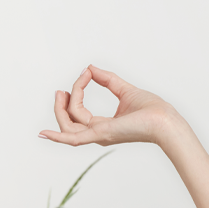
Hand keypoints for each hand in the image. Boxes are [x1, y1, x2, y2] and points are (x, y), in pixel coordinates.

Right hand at [39, 66, 179, 146]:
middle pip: (70, 120)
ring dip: (60, 110)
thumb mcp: (125, 90)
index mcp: (103, 125)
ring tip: (61, 93)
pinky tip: (43, 134)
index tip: (85, 74)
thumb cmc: (152, 111)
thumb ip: (107, 80)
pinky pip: (73, 139)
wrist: (165, 120)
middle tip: (62, 90)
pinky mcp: (102, 134)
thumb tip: (89, 68)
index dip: (77, 92)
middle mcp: (98, 132)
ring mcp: (98, 135)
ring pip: (68, 125)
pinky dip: (57, 137)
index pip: (79, 111)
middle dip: (62, 105)